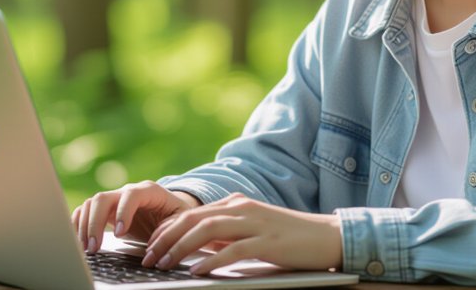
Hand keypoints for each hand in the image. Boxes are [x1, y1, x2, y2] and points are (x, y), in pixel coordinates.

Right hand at [71, 180, 200, 252]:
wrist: (170, 211)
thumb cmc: (177, 217)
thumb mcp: (181, 222)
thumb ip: (170, 229)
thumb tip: (154, 245)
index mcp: (149, 191)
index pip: (131, 194)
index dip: (123, 212)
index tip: (120, 234)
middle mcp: (127, 192)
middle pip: (103, 197)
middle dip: (95, 222)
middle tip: (95, 247)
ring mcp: (114, 199)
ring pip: (91, 204)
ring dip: (85, 226)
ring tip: (88, 249)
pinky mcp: (105, 210)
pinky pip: (85, 211)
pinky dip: (78, 223)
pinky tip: (79, 240)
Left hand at [141, 193, 342, 275]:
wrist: (327, 236)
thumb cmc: (289, 238)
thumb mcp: (251, 232)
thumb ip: (226, 235)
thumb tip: (197, 248)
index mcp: (235, 204)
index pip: (191, 213)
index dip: (166, 229)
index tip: (149, 246)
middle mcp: (241, 208)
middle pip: (192, 219)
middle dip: (165, 239)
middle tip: (148, 258)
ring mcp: (254, 223)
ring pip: (206, 231)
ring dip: (180, 248)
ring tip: (164, 264)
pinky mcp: (267, 241)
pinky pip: (232, 250)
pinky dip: (210, 261)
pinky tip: (196, 271)